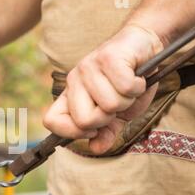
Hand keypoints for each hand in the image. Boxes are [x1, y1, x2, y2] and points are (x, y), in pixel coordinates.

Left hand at [43, 25, 163, 154]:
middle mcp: (74, 80)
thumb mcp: (117, 112)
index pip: (51, 120)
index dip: (72, 132)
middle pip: (84, 120)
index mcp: (70, 95)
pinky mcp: (108, 56)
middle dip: (107, 118)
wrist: (143, 46)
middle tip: (116, 104)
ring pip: (109, 105)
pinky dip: (138, 87)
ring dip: (127, 100)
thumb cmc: (128, 81)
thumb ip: (106, 131)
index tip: (94, 129)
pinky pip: (125, 87)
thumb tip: (95, 148)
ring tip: (128, 87)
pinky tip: (136, 77)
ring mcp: (89, 67)